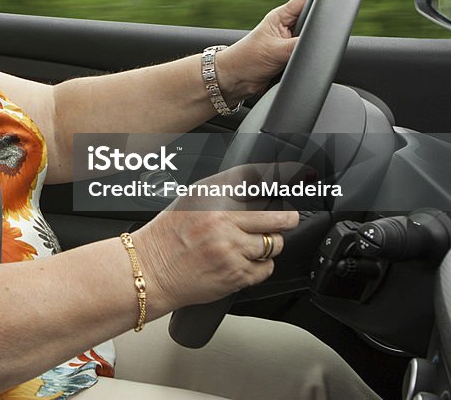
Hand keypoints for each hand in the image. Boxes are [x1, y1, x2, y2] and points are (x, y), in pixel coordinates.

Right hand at [130, 165, 299, 311]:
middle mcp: (222, 222)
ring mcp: (231, 250)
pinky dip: (261, 265)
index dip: (282, 177)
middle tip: (289, 218)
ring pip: (273, 245)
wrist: (150, 270)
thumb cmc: (167, 235)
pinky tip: (244, 261)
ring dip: (270, 244)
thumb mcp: (190, 200)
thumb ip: (222, 190)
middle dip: (287, 218)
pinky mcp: (236, 275)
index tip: (300, 175)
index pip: (255, 182)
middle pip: (276, 218)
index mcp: (211, 199)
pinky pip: (266, 269)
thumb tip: (256, 183)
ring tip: (254, 243)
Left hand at [217, 0, 310, 102]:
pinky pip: (307, 53)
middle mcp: (287, 26)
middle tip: (319, 37)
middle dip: (320, 27)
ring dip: (314, 45)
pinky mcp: (291, 56)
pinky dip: (310, 56)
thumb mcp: (277, 51)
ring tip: (304, 52)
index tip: (337, 4)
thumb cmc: (246, 60)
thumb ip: (300, 46)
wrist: (235, 81)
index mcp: (281, 16)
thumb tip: (319, 44)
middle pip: (314, 19)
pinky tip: (307, 60)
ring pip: (313, 38)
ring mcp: (290, 41)